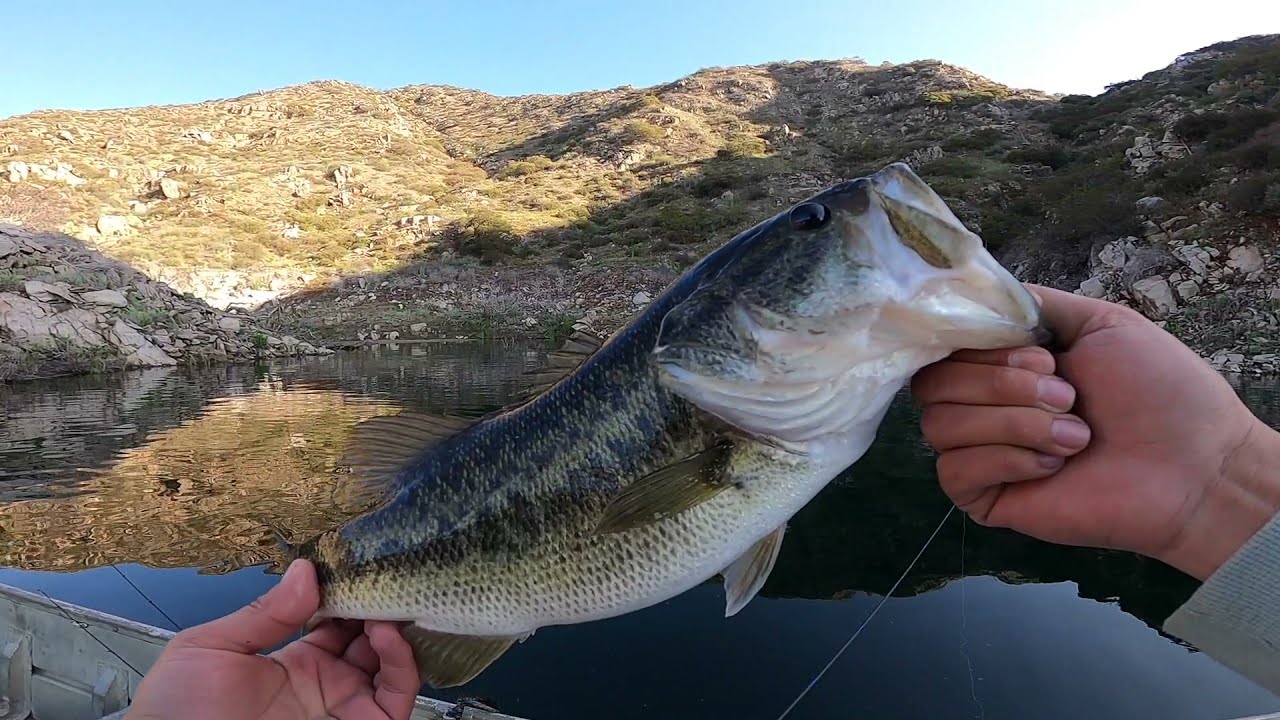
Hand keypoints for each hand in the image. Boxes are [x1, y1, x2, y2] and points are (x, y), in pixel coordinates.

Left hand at [126, 559, 419, 719]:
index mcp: (294, 663)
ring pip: (393, 666)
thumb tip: (306, 569)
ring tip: (383, 607)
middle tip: (385, 578)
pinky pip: (397, 698)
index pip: (339, 622)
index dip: (352, 594)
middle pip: (372, 641)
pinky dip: (402, 665)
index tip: (359, 564)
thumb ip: (264, 613)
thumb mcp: (209, 649)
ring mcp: (344, 708)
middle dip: (381, 607)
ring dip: (396, 631)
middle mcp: (326, 686)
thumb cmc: (179, 711)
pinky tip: (384, 635)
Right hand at [911, 284, 1279, 580]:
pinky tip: (1052, 465)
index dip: (979, 347)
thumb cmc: (1158, 391)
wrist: (1194, 464)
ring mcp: (979, 453)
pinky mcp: (984, 497)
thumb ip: (1034, 305)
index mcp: (1004, 363)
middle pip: (933, 385)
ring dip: (1013, 423)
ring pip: (940, 426)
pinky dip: (1005, 460)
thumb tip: (977, 297)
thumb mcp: (1102, 322)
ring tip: (1074, 435)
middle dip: (1003, 385)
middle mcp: (982, 405)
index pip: (944, 347)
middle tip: (1069, 396)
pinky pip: (954, 471)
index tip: (1040, 355)